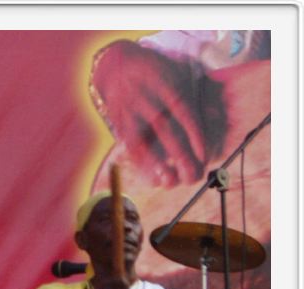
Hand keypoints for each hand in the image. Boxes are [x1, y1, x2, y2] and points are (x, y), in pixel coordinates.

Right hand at [91, 40, 225, 186]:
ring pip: (144, 142)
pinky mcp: (119, 123)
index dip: (195, 137)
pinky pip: (129, 145)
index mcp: (168, 87)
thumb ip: (194, 92)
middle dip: (179, 156)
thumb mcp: (176, 72)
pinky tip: (149, 176)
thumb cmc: (154, 71)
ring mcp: (131, 112)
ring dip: (156, 165)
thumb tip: (216, 114)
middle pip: (166, 132)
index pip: (185, 115)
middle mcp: (149, 100)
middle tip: (192, 176)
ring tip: (169, 182)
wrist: (115, 64)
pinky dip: (139, 163)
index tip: (204, 157)